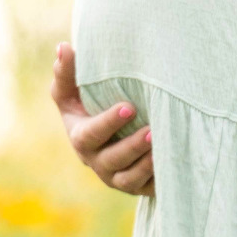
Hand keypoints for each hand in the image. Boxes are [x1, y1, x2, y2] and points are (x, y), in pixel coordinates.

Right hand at [51, 43, 153, 195]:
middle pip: (112, 161)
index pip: (90, 135)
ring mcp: (117, 177)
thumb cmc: (89, 106)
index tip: (129, 107)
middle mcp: (97, 162)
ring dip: (146, 165)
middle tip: (151, 130)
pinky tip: (173, 163)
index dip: (107, 123)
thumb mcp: (73, 91)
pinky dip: (160, 178)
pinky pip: (148, 188)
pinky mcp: (138, 186)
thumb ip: (67, 72)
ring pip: (130, 179)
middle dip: (131, 147)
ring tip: (162, 146)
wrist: (112, 133)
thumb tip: (63, 47)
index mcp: (81, 138)